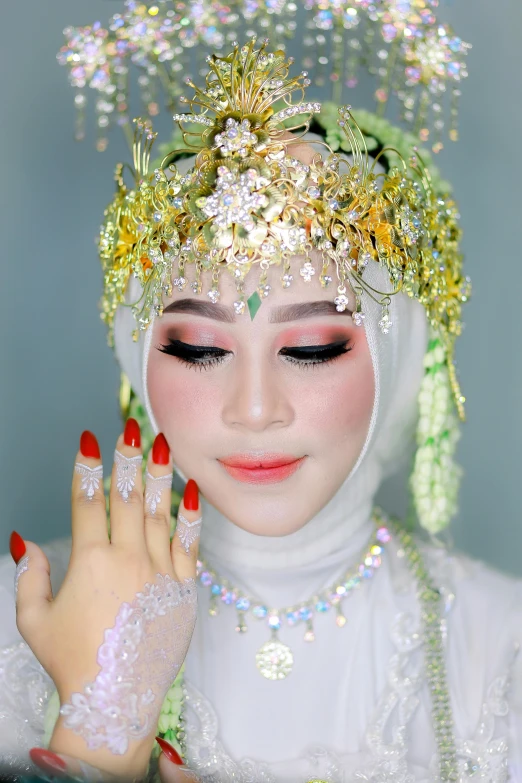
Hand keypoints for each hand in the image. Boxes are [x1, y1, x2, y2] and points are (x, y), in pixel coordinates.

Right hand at [12, 419, 200, 780]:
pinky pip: (188, 543)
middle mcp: (127, 560)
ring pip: (159, 512)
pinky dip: (190, 514)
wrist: (116, 701)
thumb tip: (24, 541)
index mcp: (90, 563)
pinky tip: (190, 489)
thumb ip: (30, 577)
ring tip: (162, 443)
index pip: (87, 502)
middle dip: (127, 458)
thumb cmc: (72, 662)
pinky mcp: (182, 587)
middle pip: (127, 498)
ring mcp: (158, 571)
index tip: (88, 440)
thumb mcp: (35, 621)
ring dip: (158, 475)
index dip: (87, 468)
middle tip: (130, 427)